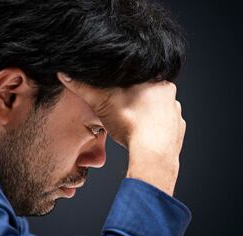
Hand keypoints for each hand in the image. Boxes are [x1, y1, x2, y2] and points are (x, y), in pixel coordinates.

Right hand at [57, 73, 185, 195]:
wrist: (152, 154)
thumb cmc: (130, 125)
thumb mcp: (102, 102)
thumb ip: (83, 88)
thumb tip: (64, 75)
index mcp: (154, 80)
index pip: (138, 75)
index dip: (125, 86)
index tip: (117, 95)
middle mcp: (170, 94)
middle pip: (148, 92)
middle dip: (136, 100)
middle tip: (123, 111)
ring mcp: (176, 113)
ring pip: (158, 109)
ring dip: (146, 115)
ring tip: (132, 124)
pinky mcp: (178, 131)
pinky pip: (166, 127)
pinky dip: (155, 130)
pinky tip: (144, 136)